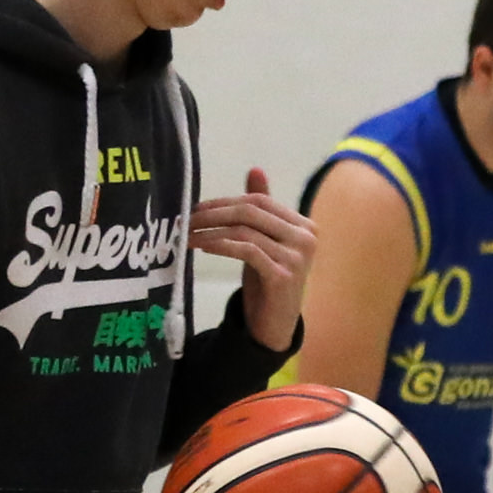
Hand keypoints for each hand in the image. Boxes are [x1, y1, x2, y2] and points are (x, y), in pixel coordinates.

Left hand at [189, 166, 315, 348]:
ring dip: (210, 231)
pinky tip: (204, 248)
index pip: (260, 201)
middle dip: (214, 213)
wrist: (275, 323)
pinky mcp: (283, 275)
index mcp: (304, 225)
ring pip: (245, 231)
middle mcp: (306, 238)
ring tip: (188, 235)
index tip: (197, 208)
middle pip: (252, 212)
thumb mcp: (263, 240)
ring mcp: (297, 257)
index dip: (225, 201)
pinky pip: (246, 251)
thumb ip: (261, 209)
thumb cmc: (269, 280)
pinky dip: (220, 246)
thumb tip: (255, 169)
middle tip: (186, 219)